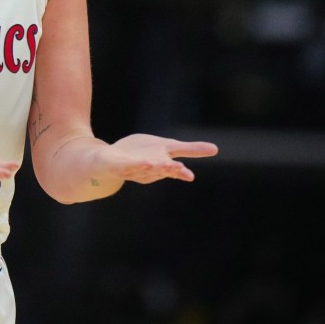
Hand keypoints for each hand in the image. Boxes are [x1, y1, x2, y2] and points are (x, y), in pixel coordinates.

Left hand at [100, 133, 217, 183]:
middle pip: (159, 170)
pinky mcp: (119, 165)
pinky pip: (127, 166)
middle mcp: (147, 170)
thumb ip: (189, 149)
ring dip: (152, 168)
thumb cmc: (140, 154)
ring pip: (143, 169)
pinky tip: (142, 161)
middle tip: (177, 168)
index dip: (179, 173)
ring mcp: (132, 168)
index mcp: (159, 165)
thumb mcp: (166, 148)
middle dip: (167, 169)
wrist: (108, 162)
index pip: (172, 170)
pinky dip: (135, 165)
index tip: (189, 175)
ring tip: (162, 164)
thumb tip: (215, 149)